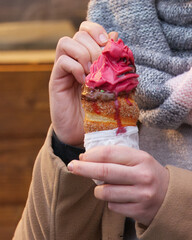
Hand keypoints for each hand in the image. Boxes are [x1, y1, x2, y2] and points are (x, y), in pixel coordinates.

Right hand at [49, 21, 117, 145]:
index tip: (107, 44)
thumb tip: (115, 37)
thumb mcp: (113, 87)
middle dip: (93, 46)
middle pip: (79, 34)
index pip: (88, 30)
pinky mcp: (56, 80)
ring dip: (83, 54)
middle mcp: (76, 60)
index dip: (97, 30)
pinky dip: (75, 67)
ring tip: (91, 73)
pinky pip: (62, 62)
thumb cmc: (99, 110)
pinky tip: (83, 81)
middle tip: (100, 66)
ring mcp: (65, 70)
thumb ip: (115, 64)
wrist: (83, 131)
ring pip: (66, 42)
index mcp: (90, 58)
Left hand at [67, 145, 168, 225]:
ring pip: (105, 192)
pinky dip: (110, 200)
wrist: (168, 195)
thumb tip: (87, 157)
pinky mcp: (138, 211)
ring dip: (98, 189)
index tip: (81, 157)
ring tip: (105, 186)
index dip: (92, 155)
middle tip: (71, 166)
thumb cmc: (146, 172)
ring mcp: (141, 195)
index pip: (110, 153)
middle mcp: (142, 176)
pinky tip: (118, 196)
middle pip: (104, 172)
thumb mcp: (137, 159)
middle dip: (84, 169)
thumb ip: (115, 156)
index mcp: (141, 159)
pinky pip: (112, 206)